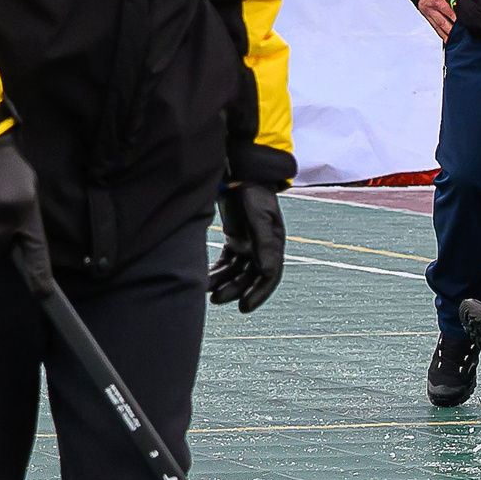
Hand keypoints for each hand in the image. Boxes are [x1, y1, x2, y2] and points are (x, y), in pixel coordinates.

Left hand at [209, 184, 284, 312]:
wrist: (239, 172)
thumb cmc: (252, 193)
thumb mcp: (259, 218)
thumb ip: (264, 246)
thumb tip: (268, 273)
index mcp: (274, 244)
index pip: (269, 276)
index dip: (258, 294)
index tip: (243, 308)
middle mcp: (262, 247)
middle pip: (250, 277)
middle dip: (235, 290)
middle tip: (216, 299)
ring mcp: (248, 243)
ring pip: (236, 272)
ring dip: (223, 282)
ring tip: (207, 289)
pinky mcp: (234, 239)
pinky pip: (227, 262)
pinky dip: (218, 271)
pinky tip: (206, 278)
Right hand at [415, 0, 455, 39]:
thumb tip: (458, 0)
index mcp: (434, 0)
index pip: (446, 11)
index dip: (453, 17)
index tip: (461, 23)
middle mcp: (430, 9)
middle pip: (442, 22)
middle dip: (451, 30)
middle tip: (459, 36)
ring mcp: (428, 14)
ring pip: (438, 27)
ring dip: (446, 35)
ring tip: (453, 41)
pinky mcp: (427, 17)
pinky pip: (434, 27)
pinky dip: (441, 34)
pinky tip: (446, 39)